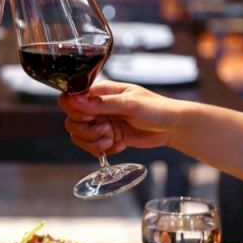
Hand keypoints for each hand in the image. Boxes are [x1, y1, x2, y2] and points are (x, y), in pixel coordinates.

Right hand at [57, 81, 181, 155]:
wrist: (171, 127)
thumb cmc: (155, 108)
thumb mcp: (129, 104)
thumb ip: (102, 103)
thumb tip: (76, 100)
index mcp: (100, 92)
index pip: (70, 98)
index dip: (76, 110)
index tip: (92, 117)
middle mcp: (96, 107)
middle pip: (71, 121)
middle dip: (87, 131)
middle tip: (108, 129)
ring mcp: (100, 123)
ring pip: (79, 136)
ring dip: (94, 142)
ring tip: (113, 139)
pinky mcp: (106, 138)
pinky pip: (91, 147)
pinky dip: (103, 150)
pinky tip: (119, 145)